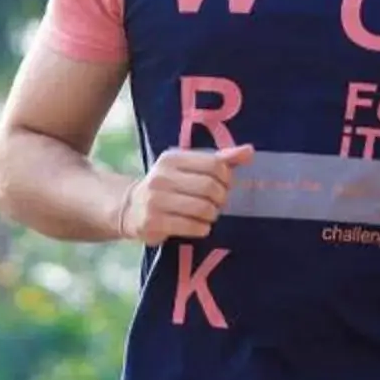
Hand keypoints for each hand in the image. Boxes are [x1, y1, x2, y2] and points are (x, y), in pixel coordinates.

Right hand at [119, 144, 253, 243]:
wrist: (130, 208)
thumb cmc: (168, 186)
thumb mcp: (189, 168)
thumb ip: (219, 159)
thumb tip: (249, 151)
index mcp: (172, 158)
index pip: (214, 164)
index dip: (226, 178)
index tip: (223, 186)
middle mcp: (162, 176)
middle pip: (210, 187)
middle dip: (221, 198)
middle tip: (218, 203)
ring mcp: (155, 200)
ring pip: (203, 208)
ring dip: (212, 214)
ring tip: (208, 215)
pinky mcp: (153, 222)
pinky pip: (192, 226)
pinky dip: (202, 228)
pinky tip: (199, 226)